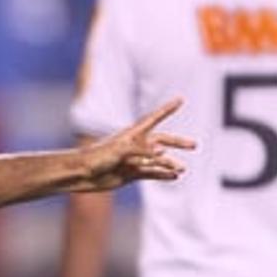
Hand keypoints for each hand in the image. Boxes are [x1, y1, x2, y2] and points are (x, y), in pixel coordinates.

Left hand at [78, 98, 193, 190]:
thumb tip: (163, 153)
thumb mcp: (121, 150)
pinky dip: (163, 175)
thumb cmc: (97, 156)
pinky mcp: (131, 174)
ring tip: (182, 169)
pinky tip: (174, 177)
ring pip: (158, 161)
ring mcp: (134, 160)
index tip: (181, 99)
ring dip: (170, 164)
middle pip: (162, 142)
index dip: (168, 109)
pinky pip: (151, 173)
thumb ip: (143, 151)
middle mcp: (135, 145)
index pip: (154, 118)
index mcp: (133, 134)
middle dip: (177, 143)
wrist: (81, 174)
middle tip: (194, 145)